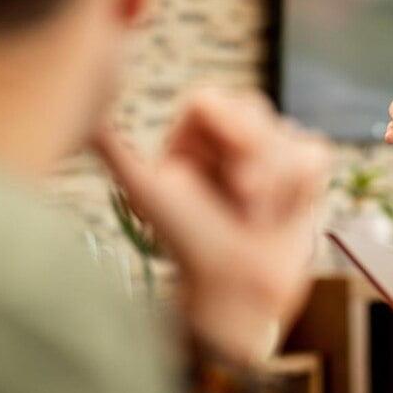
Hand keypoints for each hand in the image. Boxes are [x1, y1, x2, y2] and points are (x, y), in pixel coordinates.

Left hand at [93, 87, 330, 362]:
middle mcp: (231, 133)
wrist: (236, 292)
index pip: (210, 100)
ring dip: (275, 184)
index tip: (222, 172)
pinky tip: (281, 213)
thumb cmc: (189, 245)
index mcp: (192, 134)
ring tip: (256, 217)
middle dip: (253, 162)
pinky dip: (300, 188)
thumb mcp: (149, 193)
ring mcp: (271, 147)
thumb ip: (115, 152)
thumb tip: (78, 121)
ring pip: (287, 135)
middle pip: (253, 110)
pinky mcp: (305, 165)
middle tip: (243, 203)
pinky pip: (314, 152)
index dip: (223, 129)